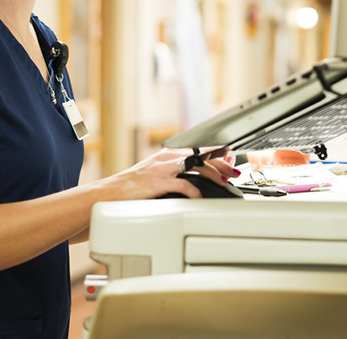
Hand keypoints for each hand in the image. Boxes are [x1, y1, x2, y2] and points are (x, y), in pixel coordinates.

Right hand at [105, 147, 238, 199]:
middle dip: (221, 164)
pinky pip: (184, 185)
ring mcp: (164, 169)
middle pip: (201, 157)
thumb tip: (196, 179)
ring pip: (196, 167)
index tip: (230, 156)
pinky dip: (195, 191)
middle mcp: (168, 158)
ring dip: (213, 174)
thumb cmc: (134, 186)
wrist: (113, 191)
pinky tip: (201, 196)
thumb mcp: (157, 173)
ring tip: (224, 182)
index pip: (198, 150)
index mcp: (168, 155)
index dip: (216, 153)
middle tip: (234, 172)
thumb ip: (175, 173)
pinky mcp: (160, 182)